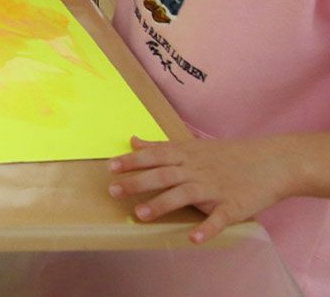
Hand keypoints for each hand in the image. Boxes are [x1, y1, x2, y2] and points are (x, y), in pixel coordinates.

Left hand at [108, 135, 300, 243]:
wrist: (270, 162)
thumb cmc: (227, 155)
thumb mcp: (192, 145)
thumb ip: (161, 147)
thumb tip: (133, 141)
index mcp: (186, 155)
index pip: (155, 156)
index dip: (133, 161)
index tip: (111, 167)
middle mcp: (197, 170)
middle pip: (164, 175)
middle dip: (138, 182)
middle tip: (113, 191)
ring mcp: (215, 188)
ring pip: (185, 194)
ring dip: (162, 204)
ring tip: (141, 214)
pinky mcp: (233, 206)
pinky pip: (218, 218)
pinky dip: (207, 228)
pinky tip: (193, 239)